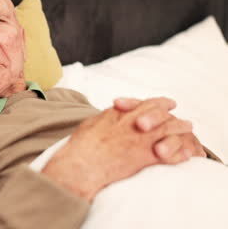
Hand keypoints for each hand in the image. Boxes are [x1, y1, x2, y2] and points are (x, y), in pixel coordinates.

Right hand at [42, 98, 192, 201]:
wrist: (80, 165)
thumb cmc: (80, 148)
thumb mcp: (90, 124)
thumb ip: (105, 118)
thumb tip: (108, 116)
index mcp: (118, 113)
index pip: (144, 103)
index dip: (158, 103)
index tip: (166, 105)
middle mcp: (131, 121)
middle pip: (160, 113)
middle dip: (173, 115)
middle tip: (182, 118)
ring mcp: (140, 138)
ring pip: (169, 129)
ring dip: (181, 130)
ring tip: (188, 132)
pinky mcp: (144, 156)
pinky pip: (169, 153)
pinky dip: (179, 154)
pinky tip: (184, 156)